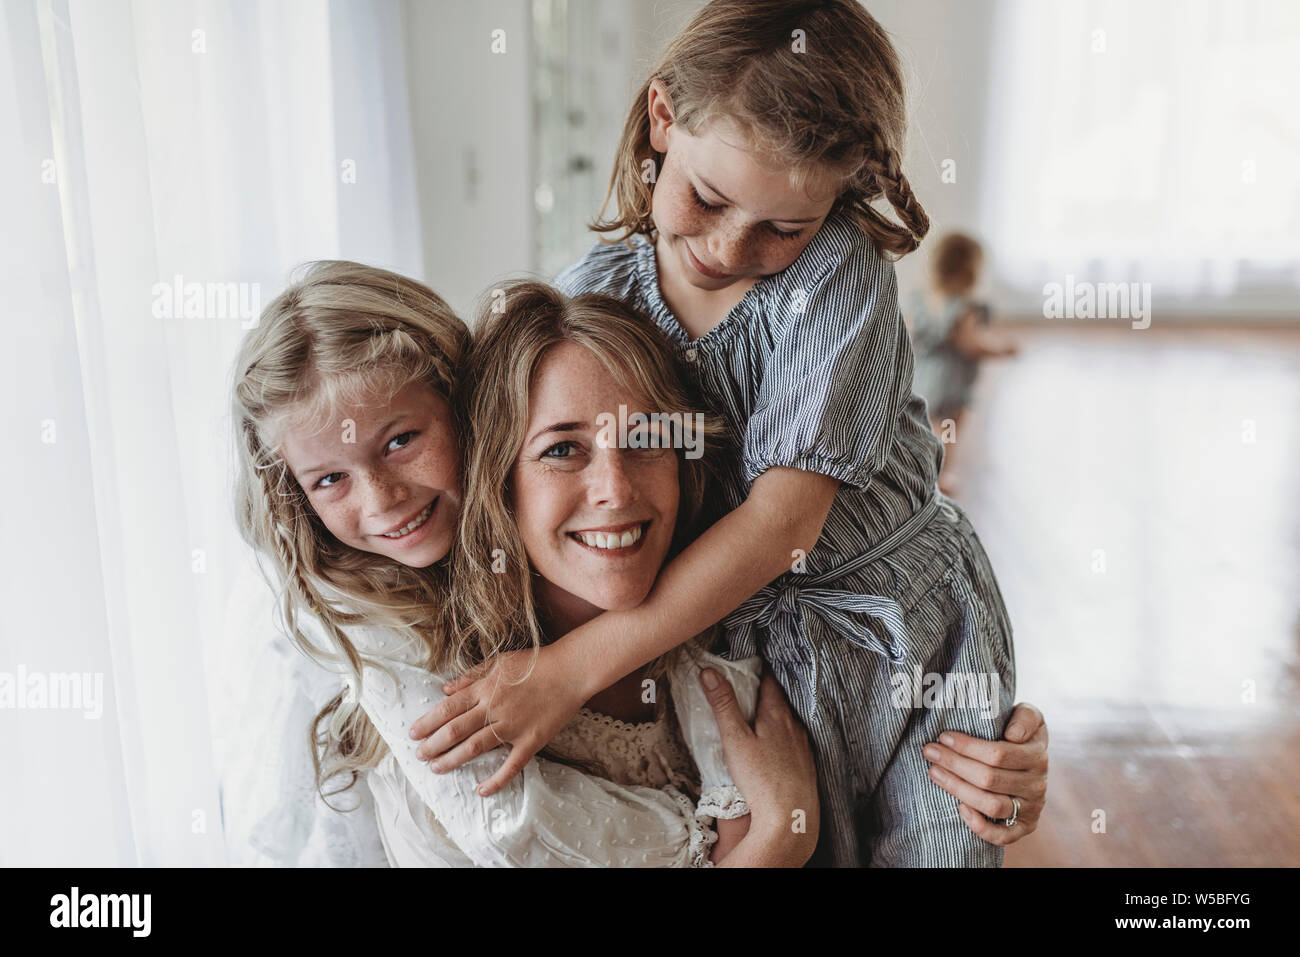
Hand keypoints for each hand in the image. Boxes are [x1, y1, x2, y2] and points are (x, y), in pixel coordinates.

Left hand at [408, 644, 588, 795]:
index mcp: (485, 688)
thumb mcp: (499, 662)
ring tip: (436, 768)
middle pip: (456, 730)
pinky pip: (511, 765)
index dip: (428, 722)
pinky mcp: (530, 741)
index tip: (413, 734)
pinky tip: (481, 791)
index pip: (448, 708)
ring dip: (452, 760)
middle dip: (433, 745)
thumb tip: (445, 688)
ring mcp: (512, 727)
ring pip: (475, 747)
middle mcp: (494, 709)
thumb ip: (471, 675)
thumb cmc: (535, 663)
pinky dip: (496, 780)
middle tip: (419, 755)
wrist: (571, 671)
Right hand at [701, 668, 818, 866]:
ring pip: (789, 722)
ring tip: (759, 717)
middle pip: (780, 701)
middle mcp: (795, 726)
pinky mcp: (807, 766)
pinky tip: (775, 748)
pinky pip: (796, 742)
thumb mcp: (735, 739)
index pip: (769, 681)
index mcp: (777, 714)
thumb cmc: (761, 778)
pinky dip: (784, 737)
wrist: (791, 818)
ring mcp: (804, 747)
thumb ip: (723, 704)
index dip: (757, 671)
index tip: (746, 665)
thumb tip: (708, 671)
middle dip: (765, 693)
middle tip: (748, 689)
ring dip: (775, 716)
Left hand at [922, 701, 1047, 845]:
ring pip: (991, 805)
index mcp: (1037, 756)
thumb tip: (1013, 735)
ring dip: (958, 789)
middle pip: (989, 779)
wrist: (1030, 759)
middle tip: (930, 751)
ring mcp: (1031, 809)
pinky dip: (979, 825)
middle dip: (954, 764)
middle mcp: (1037, 785)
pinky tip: (959, 807)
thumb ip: (1025, 718)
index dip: (968, 746)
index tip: (944, 736)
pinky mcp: (1023, 828)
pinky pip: (1002, 836)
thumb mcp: (1028, 716)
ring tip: (934, 772)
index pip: (998, 754)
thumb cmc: (1019, 732)